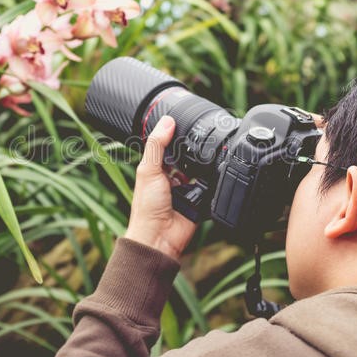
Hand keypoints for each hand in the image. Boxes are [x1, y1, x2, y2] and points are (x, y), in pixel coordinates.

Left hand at [125, 116, 196, 260]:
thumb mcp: (148, 170)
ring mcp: (186, 190)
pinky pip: (210, 188)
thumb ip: (157, 145)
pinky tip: (209, 180)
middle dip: (192, 153)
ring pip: (200, 171)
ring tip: (201, 166)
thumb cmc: (146, 208)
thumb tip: (167, 121)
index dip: (175, 135)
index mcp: (157, 169)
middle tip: (199, 141)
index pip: (169, 146)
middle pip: (187, 157)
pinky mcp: (199, 202)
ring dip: (201, 169)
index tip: (185, 119)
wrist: (159, 237)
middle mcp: (172, 178)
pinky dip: (210, 184)